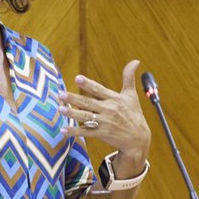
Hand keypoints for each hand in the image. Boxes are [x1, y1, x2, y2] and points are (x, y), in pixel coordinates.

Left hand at [59, 60, 150, 177]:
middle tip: (61, 94)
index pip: (99, 90)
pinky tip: (63, 130)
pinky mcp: (103, 134)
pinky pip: (86, 132)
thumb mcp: (132, 95)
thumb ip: (129, 77)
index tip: (77, 78)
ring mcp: (105, 123)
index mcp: (114, 99)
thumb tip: (136, 60)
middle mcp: (109, 110)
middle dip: (74, 98)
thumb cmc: (134, 114)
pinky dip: (75, 131)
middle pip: (89, 103)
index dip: (88, 84)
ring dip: (72, 113)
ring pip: (86, 117)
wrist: (138, 139)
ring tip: (60, 109)